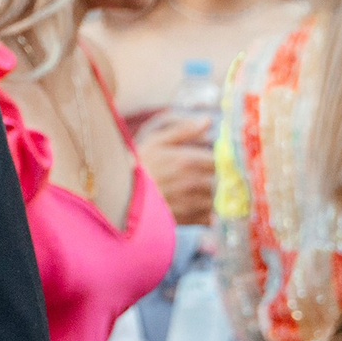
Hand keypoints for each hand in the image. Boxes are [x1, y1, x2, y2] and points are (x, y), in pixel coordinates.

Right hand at [134, 112, 215, 226]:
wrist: (120, 199)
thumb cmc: (138, 168)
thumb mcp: (156, 143)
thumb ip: (184, 131)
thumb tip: (208, 120)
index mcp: (188, 160)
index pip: (220, 159)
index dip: (217, 159)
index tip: (210, 161)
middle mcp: (194, 182)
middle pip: (221, 179)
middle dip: (215, 177)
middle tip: (202, 176)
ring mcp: (192, 203)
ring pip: (217, 198)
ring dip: (211, 195)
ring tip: (196, 192)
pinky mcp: (189, 220)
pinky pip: (209, 217)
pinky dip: (206, 213)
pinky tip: (193, 206)